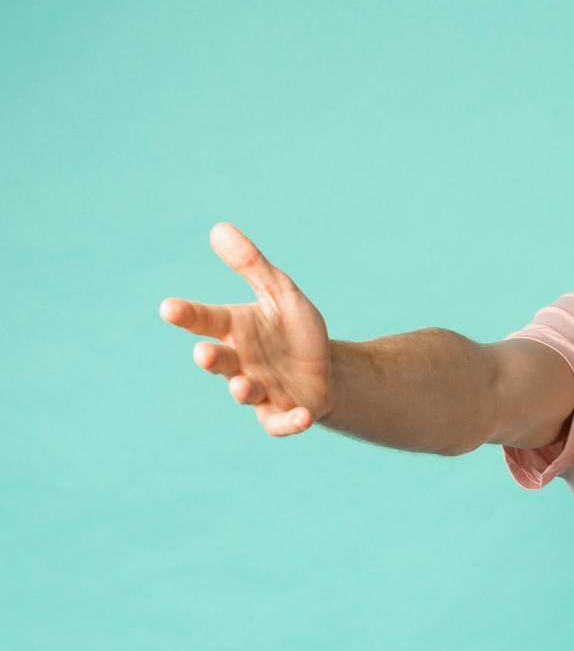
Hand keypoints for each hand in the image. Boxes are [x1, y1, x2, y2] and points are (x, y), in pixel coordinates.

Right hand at [159, 222, 333, 436]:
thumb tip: (219, 228)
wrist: (327, 371)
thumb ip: (252, 265)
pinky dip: (291, 422)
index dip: (187, 315)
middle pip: (219, 361)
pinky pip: (282, 422)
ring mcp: (259, 390)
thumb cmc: (295, 331)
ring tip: (242, 386)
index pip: (205, 320)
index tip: (169, 308)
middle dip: (211, 359)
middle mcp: (240, 362)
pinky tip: (305, 416)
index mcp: (235, 329)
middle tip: (204, 354)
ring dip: (241, 390)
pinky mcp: (280, 415)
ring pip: (243, 393)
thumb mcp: (280, 293)